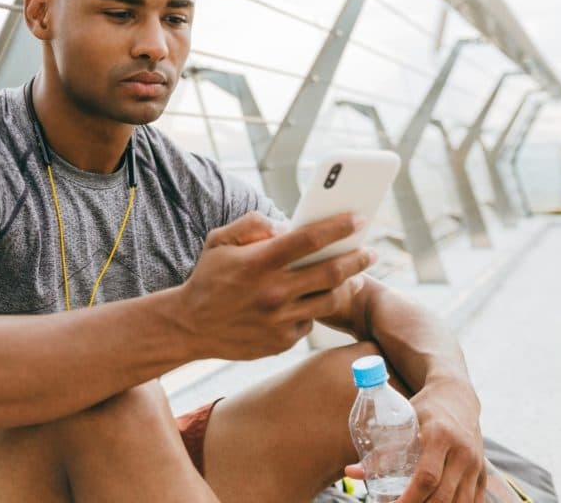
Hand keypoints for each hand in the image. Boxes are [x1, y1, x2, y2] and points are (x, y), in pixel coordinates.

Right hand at [173, 212, 376, 359]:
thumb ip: (252, 224)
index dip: (339, 227)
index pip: (309, 239)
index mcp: (258, 262)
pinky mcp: (281, 342)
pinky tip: (314, 299)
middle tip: (371, 251)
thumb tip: (285, 226)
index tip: (359, 218)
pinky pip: (309, 321)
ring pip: (328, 300)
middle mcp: (272, 292)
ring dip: (349, 285)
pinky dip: (314, 308)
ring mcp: (278, 320)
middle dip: (358, 258)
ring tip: (357, 275)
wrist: (189, 327)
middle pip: (331, 272)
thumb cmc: (208, 278)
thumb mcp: (219, 241)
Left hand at [344, 378, 485, 502]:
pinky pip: (474, 501)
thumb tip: (351, 472)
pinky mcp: (483, 472)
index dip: (409, 498)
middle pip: (443, 495)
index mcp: (439, 436)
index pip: (426, 477)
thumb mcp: (403, 421)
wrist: (458, 397)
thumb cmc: (425, 408)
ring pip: (460, 502)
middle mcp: (462, 451)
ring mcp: (476, 464)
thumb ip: (380, 450)